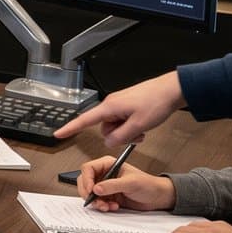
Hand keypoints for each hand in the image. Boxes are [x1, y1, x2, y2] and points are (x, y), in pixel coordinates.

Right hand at [54, 71, 185, 145]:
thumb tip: (109, 142)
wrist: (172, 89)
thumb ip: (121, 136)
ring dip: (127, 132)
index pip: (84, 120)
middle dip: (118, 136)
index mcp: (109, 107)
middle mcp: (111, 104)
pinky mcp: (127, 104)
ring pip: (115, 126)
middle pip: (104, 128)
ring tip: (142, 130)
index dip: (70, 128)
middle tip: (136, 136)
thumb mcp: (139, 125)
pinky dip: (131, 126)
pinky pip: (122, 120)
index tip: (58, 134)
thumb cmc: (157, 102)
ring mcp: (119, 104)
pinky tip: (143, 125)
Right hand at [78, 156, 175, 212]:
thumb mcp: (130, 183)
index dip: (86, 179)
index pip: (88, 168)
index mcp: (108, 164)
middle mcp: (104, 174)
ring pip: (90, 194)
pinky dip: (102, 206)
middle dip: (89, 193)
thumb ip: (112, 185)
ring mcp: (105, 186)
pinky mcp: (108, 197)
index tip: (91, 190)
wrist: (158, 198)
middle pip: (85, 181)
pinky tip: (112, 207)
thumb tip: (96, 188)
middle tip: (95, 200)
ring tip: (106, 206)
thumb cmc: (149, 185)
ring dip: (96, 202)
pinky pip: (97, 202)